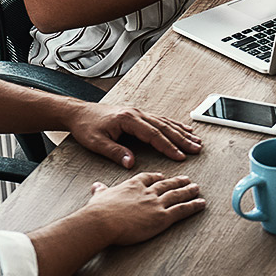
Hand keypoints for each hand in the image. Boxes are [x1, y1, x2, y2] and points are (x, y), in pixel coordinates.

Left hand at [66, 103, 203, 167]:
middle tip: (197, 148)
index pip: (153, 135)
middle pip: (164, 127)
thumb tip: (130, 163)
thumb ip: (115, 152)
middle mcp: (136, 114)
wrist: (78, 112)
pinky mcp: (137, 114)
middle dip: (182, 139)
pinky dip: (173, 125)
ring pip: (165, 122)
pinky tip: (183, 129)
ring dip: (181, 132)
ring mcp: (138, 112)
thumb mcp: (96, 143)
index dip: (168, 146)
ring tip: (196, 140)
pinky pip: (160, 119)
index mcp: (128, 119)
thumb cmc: (86, 127)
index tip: (180, 156)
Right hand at [84, 173, 205, 245]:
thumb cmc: (98, 212)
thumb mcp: (99, 196)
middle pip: (166, 184)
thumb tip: (97, 186)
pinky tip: (201, 203)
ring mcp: (156, 203)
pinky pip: (182, 210)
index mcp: (133, 185)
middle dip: (178, 181)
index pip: (148, 177)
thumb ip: (101, 191)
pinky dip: (193, 206)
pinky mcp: (162, 217)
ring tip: (197, 188)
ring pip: (177, 195)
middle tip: (187, 179)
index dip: (157, 177)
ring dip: (189, 191)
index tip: (162, 176)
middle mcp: (147, 192)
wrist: (102, 221)